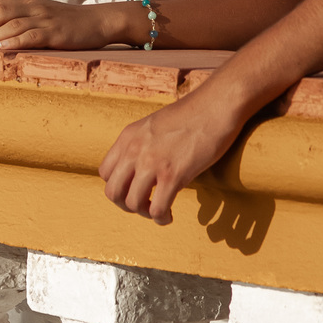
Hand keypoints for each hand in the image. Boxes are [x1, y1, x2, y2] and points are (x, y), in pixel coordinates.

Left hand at [0, 0, 107, 50]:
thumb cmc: (70, 21)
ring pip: (12, 24)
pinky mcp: (56, 33)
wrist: (99, 21)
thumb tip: (1, 28)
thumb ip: (25, 16)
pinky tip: (3, 48)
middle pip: (1, 10)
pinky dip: (15, 41)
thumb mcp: (45, 14)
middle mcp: (35, 7)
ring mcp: (46, 19)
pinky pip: (32, 36)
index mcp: (31, 1)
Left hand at [98, 89, 244, 225]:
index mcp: (129, 136)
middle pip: (113, 192)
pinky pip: (157, 209)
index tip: (134, 189)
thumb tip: (142, 166)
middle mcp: (135, 150)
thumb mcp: (155, 124)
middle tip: (144, 205)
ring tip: (159, 211)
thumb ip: (143, 143)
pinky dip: (161, 218)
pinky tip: (169, 215)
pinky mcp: (173, 175)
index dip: (118, 186)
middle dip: (126, 205)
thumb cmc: (194, 113)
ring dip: (145, 213)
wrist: (217, 104)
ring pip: (133, 204)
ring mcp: (152, 163)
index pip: (105, 172)